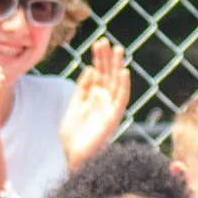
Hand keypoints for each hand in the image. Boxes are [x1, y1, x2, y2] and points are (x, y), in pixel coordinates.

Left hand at [58, 39, 130, 167]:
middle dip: (107, 58)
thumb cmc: (73, 135)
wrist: (74, 156)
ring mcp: (110, 108)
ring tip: (118, 50)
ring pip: (116, 83)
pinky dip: (123, 86)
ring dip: (117, 67)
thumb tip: (90, 69)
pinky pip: (120, 99)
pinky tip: (123, 72)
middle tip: (107, 41)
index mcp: (94, 97)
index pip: (98, 73)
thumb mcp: (75, 105)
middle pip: (107, 75)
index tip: (98, 43)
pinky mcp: (113, 117)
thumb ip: (83, 89)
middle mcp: (104, 100)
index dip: (98, 58)